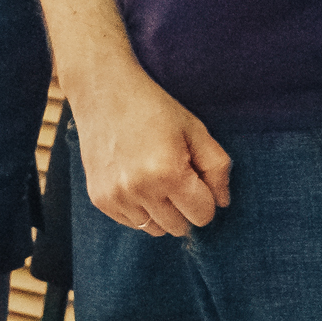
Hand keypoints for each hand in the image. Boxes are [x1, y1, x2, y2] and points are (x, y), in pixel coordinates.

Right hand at [74, 69, 232, 235]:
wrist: (103, 91)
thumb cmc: (154, 107)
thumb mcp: (195, 129)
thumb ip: (217, 167)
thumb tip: (222, 203)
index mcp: (169, 173)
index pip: (203, 215)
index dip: (205, 197)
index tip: (196, 177)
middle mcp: (140, 190)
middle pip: (179, 227)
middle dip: (184, 206)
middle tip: (175, 175)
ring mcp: (116, 197)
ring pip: (154, 229)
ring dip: (161, 211)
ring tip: (153, 176)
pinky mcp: (99, 199)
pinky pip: (131, 223)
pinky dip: (139, 209)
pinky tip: (134, 178)